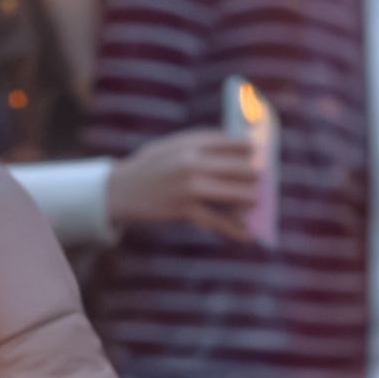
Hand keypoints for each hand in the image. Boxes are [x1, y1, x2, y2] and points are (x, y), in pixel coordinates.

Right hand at [105, 126, 264, 244]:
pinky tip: (247, 235)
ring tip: (254, 203)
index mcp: (189, 143)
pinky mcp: (184, 210)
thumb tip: (240, 147)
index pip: (231, 142)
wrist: (119, 190)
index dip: (248, 149)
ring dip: (249, 200)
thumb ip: (201, 143)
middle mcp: (191, 162)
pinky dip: (235, 230)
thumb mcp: (172, 146)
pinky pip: (218, 221)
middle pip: (240, 168)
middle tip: (259, 181)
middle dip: (254, 176)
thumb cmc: (151, 166)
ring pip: (235, 194)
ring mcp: (189, 187)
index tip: (256, 154)